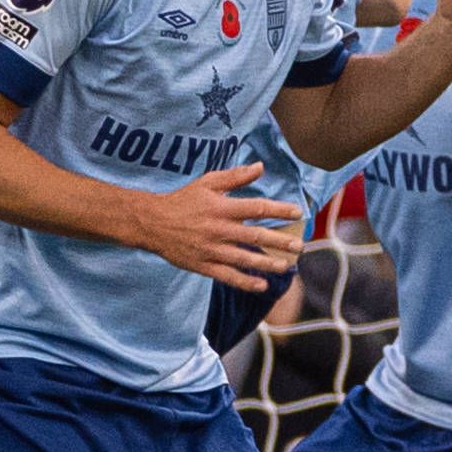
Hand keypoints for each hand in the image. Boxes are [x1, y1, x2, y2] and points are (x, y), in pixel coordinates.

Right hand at [126, 162, 304, 289]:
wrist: (152, 223)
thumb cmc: (183, 200)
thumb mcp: (207, 182)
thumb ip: (235, 176)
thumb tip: (261, 166)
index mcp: (221, 207)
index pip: (257, 208)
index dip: (279, 210)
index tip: (298, 212)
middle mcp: (218, 229)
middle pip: (255, 236)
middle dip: (280, 241)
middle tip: (299, 245)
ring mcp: (211, 249)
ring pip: (244, 259)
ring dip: (268, 263)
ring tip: (287, 266)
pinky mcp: (203, 265)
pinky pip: (227, 276)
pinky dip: (245, 282)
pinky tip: (262, 285)